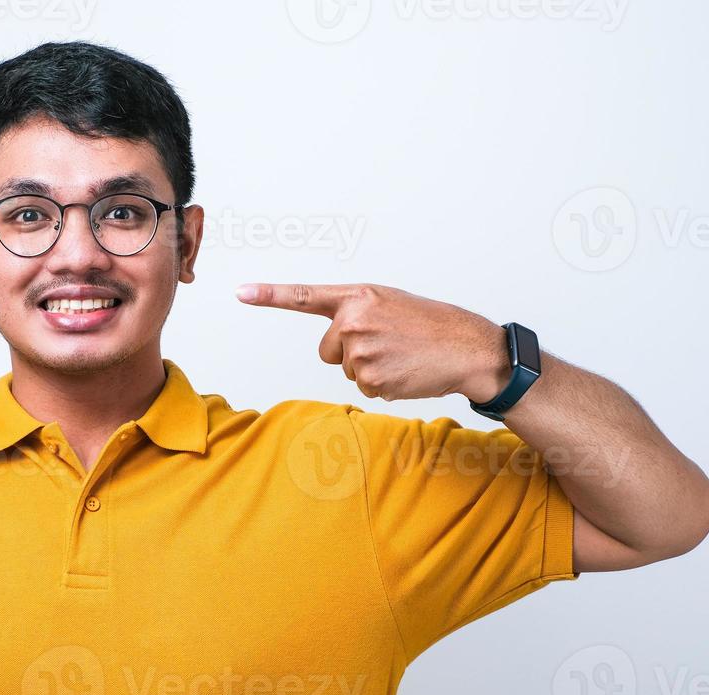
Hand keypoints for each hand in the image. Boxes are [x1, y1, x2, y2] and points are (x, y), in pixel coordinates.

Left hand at [237, 282, 511, 402]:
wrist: (468, 348)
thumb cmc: (430, 325)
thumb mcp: (389, 304)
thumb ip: (355, 313)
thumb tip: (333, 338)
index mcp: (358, 296)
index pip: (304, 296)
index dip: (269, 295)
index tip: (240, 292)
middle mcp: (354, 320)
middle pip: (326, 350)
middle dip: (350, 352)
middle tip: (388, 344)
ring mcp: (361, 350)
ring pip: (345, 370)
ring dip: (370, 369)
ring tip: (400, 355)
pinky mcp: (371, 377)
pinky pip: (363, 387)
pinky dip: (382, 384)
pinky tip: (405, 371)